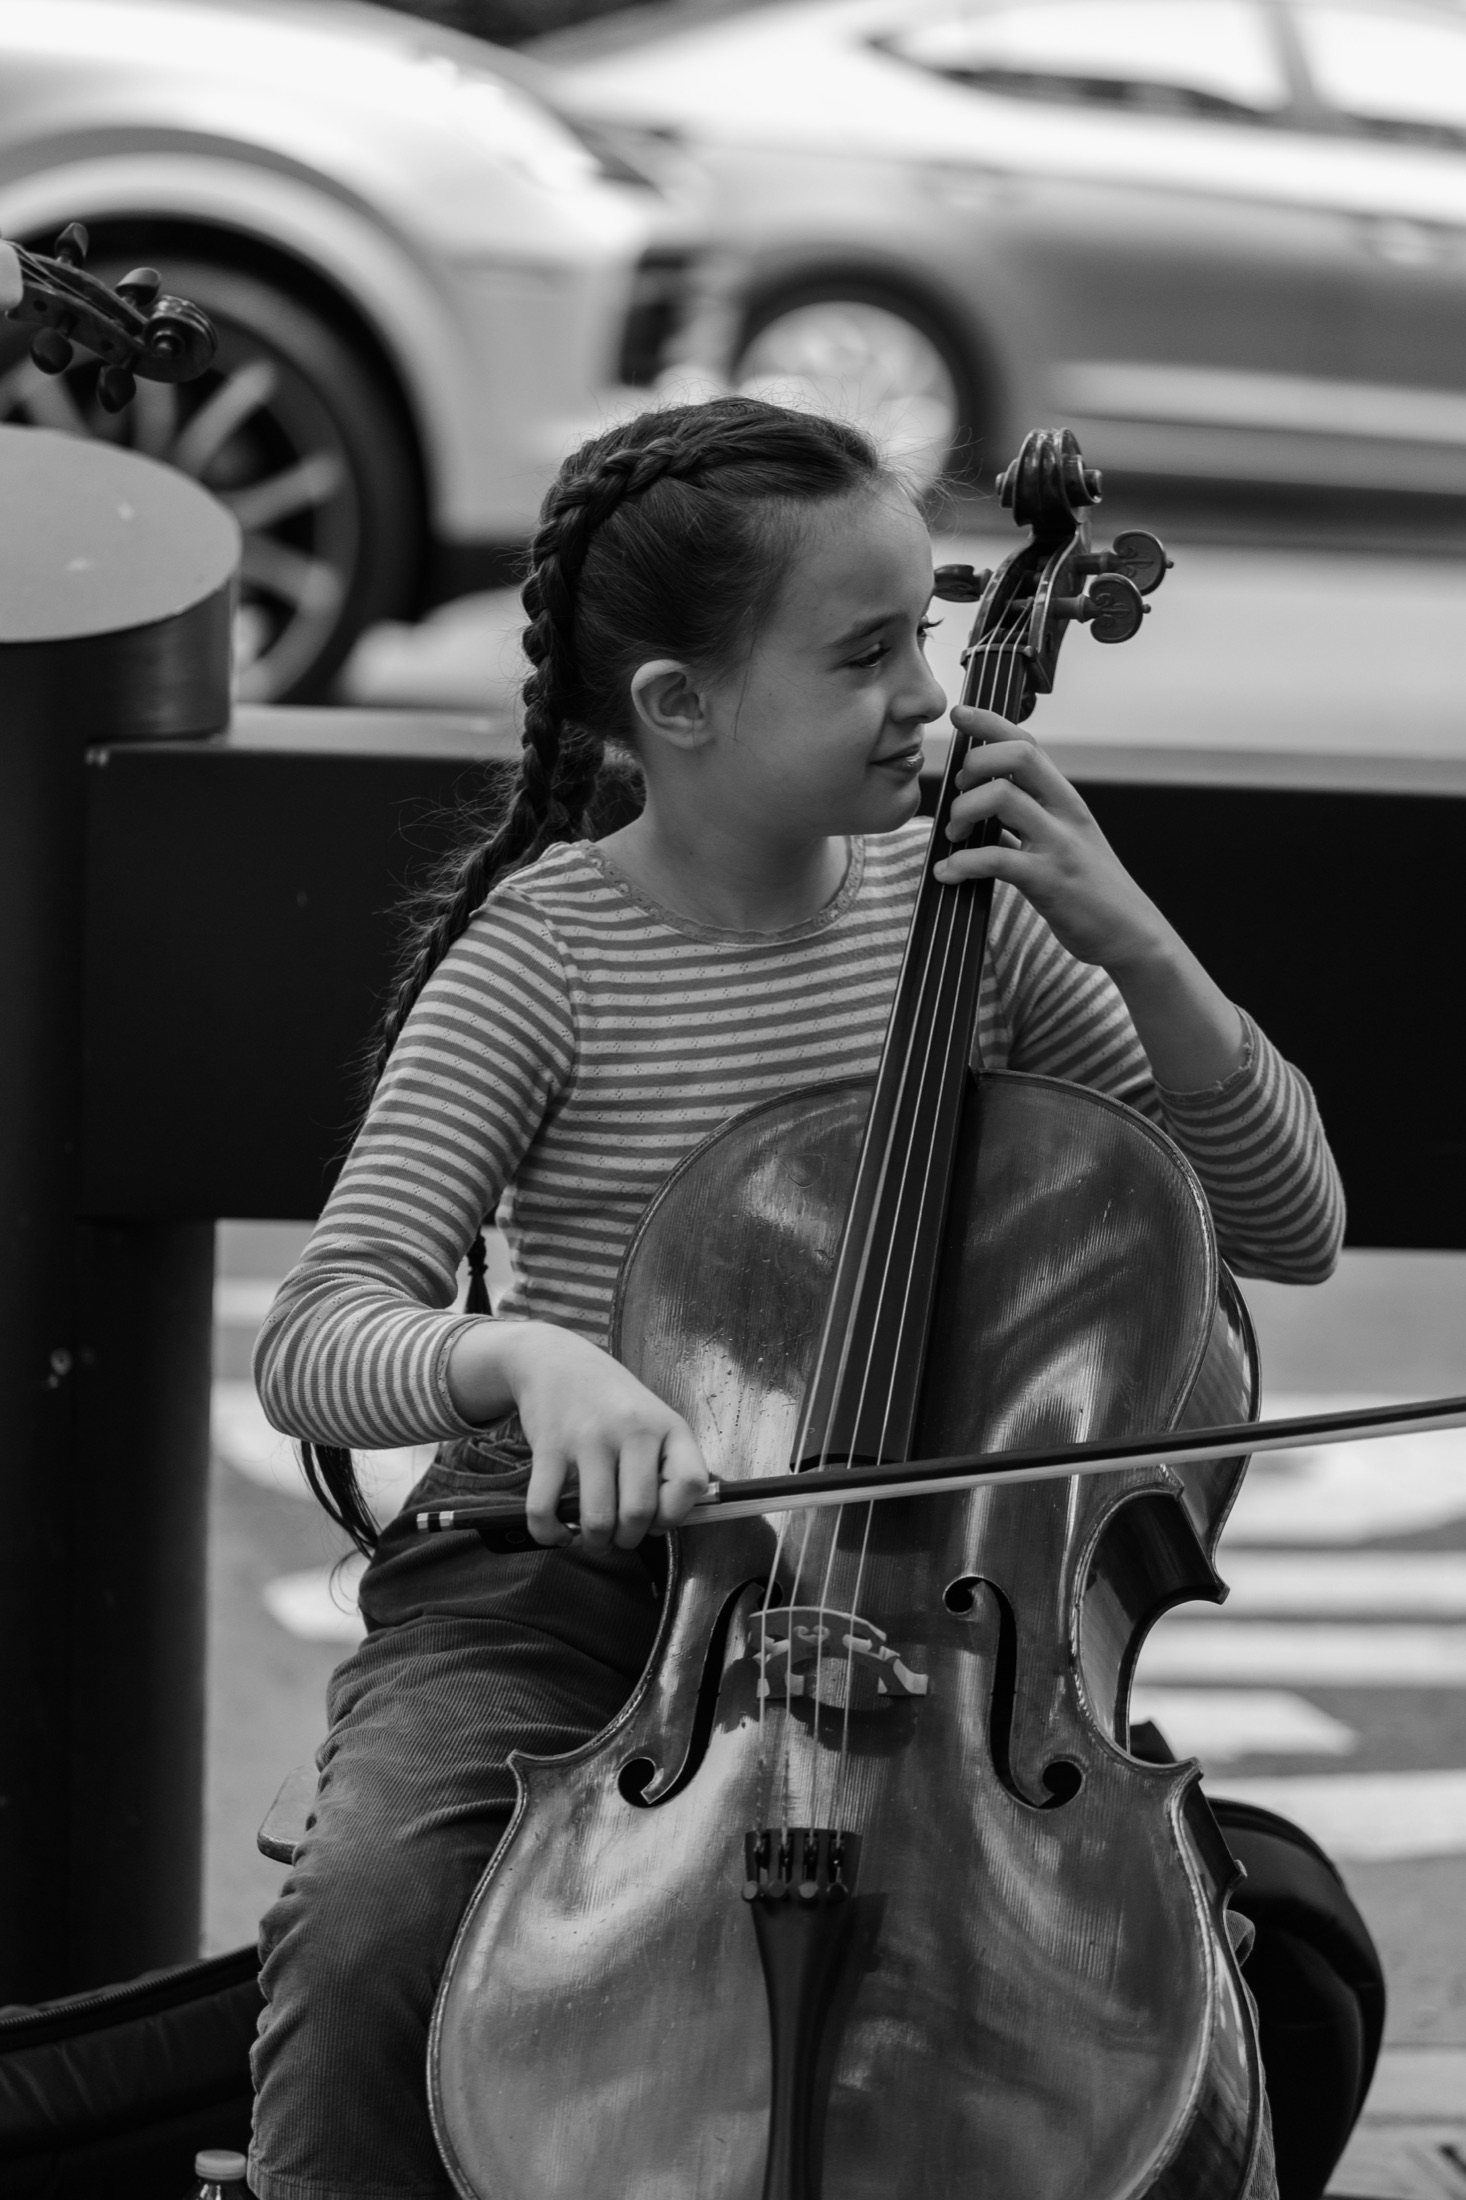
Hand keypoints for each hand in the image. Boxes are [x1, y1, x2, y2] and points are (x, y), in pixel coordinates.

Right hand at [449, 1319, 708, 1550]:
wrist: (555, 1360)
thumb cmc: (611, 1400)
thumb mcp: (652, 1419)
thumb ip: (664, 1464)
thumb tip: (661, 1525)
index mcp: (667, 1426)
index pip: (691, 1484)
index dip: (675, 1514)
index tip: (657, 1518)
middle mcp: (633, 1430)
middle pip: (639, 1512)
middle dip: (628, 1540)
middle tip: (619, 1536)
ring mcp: (589, 1438)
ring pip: (598, 1519)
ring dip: (595, 1543)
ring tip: (593, 1538)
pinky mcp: (549, 1447)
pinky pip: (545, 1509)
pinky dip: (550, 1533)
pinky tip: (557, 1531)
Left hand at [934, 706, 1163, 970]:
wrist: (1131, 935)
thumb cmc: (1092, 891)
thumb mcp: (1066, 842)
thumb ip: (1029, 822)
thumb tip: (981, 808)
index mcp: (1067, 800)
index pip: (1028, 744)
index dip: (990, 723)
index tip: (959, 713)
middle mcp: (1065, 814)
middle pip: (1016, 757)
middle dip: (974, 765)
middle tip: (958, 795)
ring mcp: (1059, 845)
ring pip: (1001, 798)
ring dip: (962, 812)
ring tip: (954, 837)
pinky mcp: (1049, 881)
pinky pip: (995, 859)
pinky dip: (962, 863)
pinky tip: (949, 873)